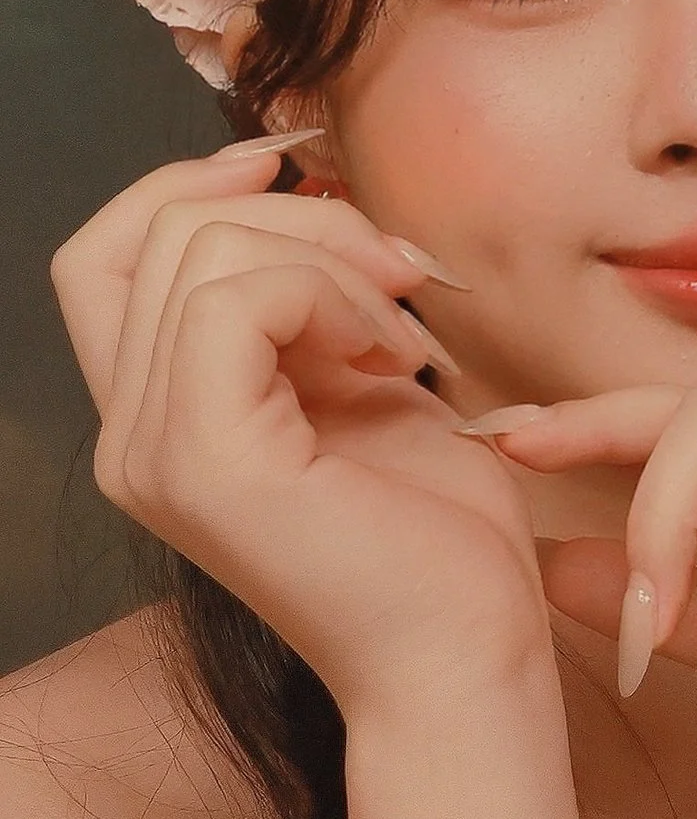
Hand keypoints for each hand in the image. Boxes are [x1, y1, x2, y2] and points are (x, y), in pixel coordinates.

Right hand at [54, 138, 551, 709]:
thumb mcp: (362, 381)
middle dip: (296, 215)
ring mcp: (154, 455)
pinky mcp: (205, 462)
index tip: (287, 162)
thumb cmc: (441, 537)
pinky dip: (329, 297)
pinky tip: (392, 360)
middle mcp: (131, 442)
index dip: (179, 185)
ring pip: (199, 254)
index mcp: (158, 422)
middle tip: (401, 277)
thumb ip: (309, 303)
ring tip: (403, 338)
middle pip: (157, 235)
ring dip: (328, 260)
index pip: (102, 258)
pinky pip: (235, 300)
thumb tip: (304, 187)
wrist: (471, 656)